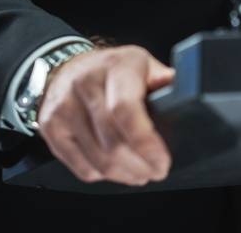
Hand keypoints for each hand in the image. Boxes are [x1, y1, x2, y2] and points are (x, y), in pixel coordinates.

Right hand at [36, 45, 174, 185]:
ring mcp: (64, 106)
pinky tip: (117, 170)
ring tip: (141, 174)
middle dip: (140, 165)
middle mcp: (85, 83)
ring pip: (97, 158)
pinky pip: (79, 164)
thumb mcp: (143, 65)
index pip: (126, 110)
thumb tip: (190, 99)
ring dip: (124, 174)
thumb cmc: (113, 69)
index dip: (146, 142)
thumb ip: (164, 82)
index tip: (162, 161)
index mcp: (116, 66)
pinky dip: (103, 175)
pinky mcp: (50, 127)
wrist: (66, 67)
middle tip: (157, 171)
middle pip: (112, 141)